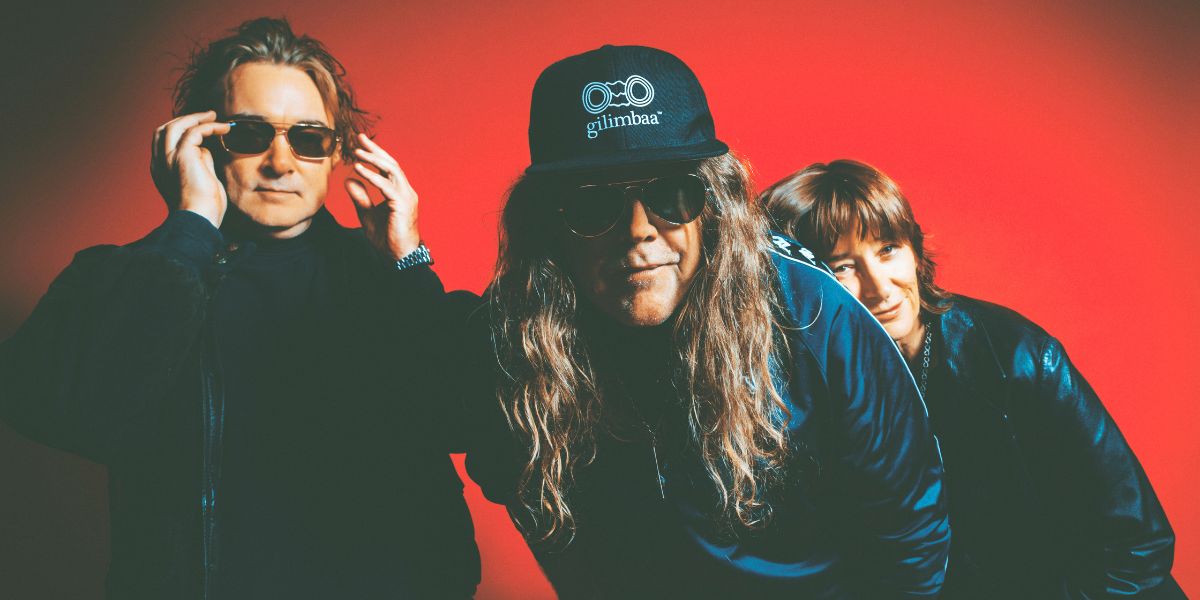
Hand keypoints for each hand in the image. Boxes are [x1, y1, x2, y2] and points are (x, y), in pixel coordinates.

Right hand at [150, 110, 229, 227]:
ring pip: (176, 126)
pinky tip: (223, 128)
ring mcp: (169, 158)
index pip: (164, 142)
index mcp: (162, 170)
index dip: (180, 131)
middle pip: (165, 129)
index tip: (200, 128)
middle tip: (208, 116)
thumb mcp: (200, 181)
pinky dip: (209, 126)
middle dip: (186, 119)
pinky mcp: (182, 155)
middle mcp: (160, 162)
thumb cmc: (204, 208)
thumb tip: (205, 149)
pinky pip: (194, 132)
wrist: (199, 218)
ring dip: (196, 118)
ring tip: (214, 116)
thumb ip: (200, 163)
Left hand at [345, 133, 420, 260]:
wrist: (400, 257)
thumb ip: (360, 197)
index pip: (388, 168)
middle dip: (375, 150)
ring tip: (357, 152)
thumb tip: (349, 179)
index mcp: (399, 192)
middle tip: (359, 138)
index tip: (360, 143)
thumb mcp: (367, 214)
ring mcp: (407, 196)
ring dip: (374, 159)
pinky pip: (386, 186)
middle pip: (391, 164)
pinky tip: (359, 169)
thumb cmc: (387, 239)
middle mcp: (406, 191)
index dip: (375, 154)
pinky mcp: (403, 204)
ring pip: (391, 170)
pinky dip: (372, 176)